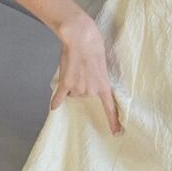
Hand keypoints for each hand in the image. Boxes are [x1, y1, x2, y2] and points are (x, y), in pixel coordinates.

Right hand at [50, 13, 122, 136]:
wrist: (81, 37)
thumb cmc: (95, 45)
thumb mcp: (103, 62)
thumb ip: (98, 76)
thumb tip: (91, 80)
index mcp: (104, 85)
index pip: (110, 107)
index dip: (113, 121)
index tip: (117, 133)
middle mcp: (91, 90)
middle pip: (85, 95)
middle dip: (84, 84)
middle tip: (84, 68)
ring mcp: (77, 88)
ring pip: (74, 91)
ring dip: (73, 82)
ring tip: (75, 66)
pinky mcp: (65, 83)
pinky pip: (60, 96)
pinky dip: (56, 100)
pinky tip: (54, 106)